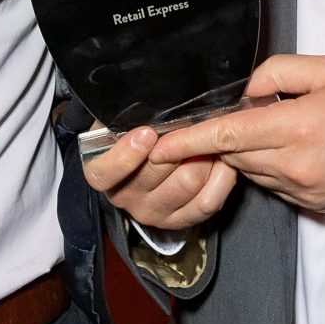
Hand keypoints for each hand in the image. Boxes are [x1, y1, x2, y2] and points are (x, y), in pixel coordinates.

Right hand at [84, 124, 237, 232]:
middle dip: (179, 143)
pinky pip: (207, 202)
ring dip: (204, 155)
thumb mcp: (122, 118)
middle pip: (157, 171)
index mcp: (102, 172)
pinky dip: (220, 178)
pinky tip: (222, 159)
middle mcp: (123, 197)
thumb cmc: (134, 128)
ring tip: (210, 136)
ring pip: (187, 182)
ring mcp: (152, 212)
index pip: (105, 173)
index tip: (147, 132)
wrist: (149, 156)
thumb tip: (149, 103)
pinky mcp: (180, 220)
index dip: (126, 155)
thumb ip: (128, 114)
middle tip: (193, 123)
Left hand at [149, 54, 324, 215]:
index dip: (189, 138)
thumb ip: (281, 72)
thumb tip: (248, 88)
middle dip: (215, 140)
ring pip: (251, 171)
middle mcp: (295, 167)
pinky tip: (289, 147)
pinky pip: (274, 186)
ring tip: (267, 126)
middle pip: (233, 154)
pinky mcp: (313, 207)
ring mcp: (303, 192)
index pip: (228, 134)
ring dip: (245, 151)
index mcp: (298, 129)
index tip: (159, 140)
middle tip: (206, 121)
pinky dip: (269, 167)